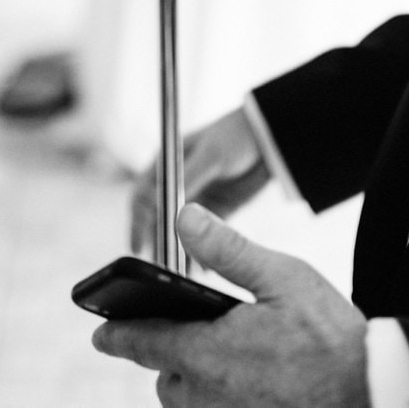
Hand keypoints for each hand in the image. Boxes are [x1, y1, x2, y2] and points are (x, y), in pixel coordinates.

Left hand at [94, 204, 368, 407]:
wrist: (374, 393)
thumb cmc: (334, 337)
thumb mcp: (284, 278)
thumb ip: (228, 251)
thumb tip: (184, 217)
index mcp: (208, 353)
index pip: (142, 344)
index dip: (116, 335)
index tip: (99, 332)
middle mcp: (209, 396)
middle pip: (165, 378)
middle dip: (168, 357)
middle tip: (190, 334)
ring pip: (188, 402)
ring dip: (193, 381)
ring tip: (224, 357)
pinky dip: (219, 399)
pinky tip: (249, 380)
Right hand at [131, 108, 271, 255]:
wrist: (269, 135)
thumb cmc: (235, 135)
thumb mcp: (211, 155)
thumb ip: (189, 179)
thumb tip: (169, 209)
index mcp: (166, 165)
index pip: (143, 198)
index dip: (139, 222)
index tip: (140, 246)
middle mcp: (177, 184)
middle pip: (158, 219)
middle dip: (158, 242)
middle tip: (162, 266)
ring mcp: (196, 198)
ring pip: (179, 231)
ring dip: (178, 250)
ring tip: (181, 272)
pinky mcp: (216, 210)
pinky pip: (203, 236)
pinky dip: (200, 251)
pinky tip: (202, 268)